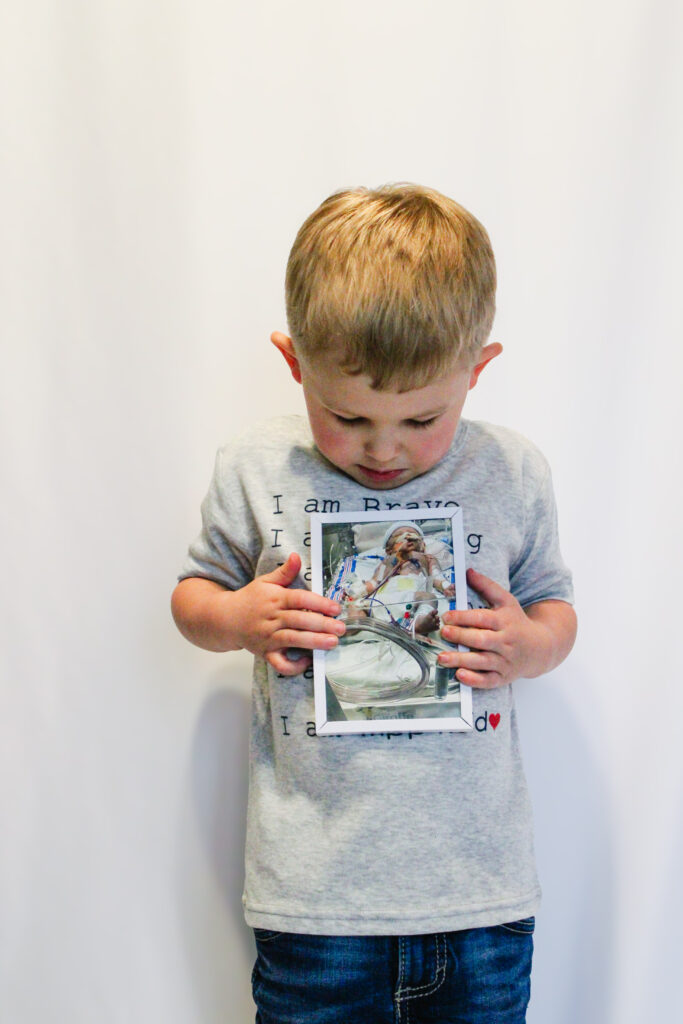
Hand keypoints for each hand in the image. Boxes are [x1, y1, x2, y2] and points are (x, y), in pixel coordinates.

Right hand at [229, 553, 344, 674]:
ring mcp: (268, 637)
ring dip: (314, 642)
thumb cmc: (250, 599)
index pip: (300, 599)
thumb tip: (296, 556)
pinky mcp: (265, 653)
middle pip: (300, 620)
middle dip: (322, 624)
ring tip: (332, 642)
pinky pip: (280, 663)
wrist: (225, 619)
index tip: (335, 608)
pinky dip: (293, 666)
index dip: (319, 603)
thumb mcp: (265, 582)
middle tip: (341, 628)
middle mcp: (272, 618)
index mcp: (275, 598)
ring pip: (293, 640)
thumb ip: (284, 572)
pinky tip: (307, 661)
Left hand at [437, 568, 561, 688]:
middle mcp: (505, 642)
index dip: (464, 617)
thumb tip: (468, 571)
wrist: (540, 648)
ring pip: (482, 662)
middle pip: (482, 640)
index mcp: (504, 622)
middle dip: (462, 636)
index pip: (483, 619)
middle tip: (444, 633)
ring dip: (461, 660)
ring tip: (442, 658)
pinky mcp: (503, 677)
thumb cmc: (517, 622)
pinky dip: (475, 680)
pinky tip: (460, 675)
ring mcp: (505, 661)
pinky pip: (489, 681)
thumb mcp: (506, 601)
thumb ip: (487, 586)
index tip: (447, 616)